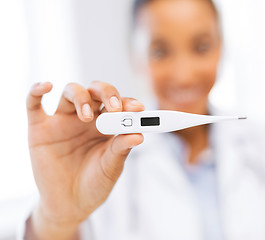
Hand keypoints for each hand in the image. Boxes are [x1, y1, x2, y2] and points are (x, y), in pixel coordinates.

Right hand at [26, 81, 143, 238]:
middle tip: (114, 108)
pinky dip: (37, 91)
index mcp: (106, 126)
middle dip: (107, 94)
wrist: (70, 205)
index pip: (119, 105)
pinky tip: (47, 86)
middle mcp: (86, 118)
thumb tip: (139, 135)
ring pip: (70, 91)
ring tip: (85, 116)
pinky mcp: (40, 128)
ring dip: (80, 97)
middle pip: (96, 92)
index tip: (138, 108)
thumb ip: (121, 149)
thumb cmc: (95, 184)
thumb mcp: (110, 168)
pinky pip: (33, 104)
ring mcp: (63, 121)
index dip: (128, 103)